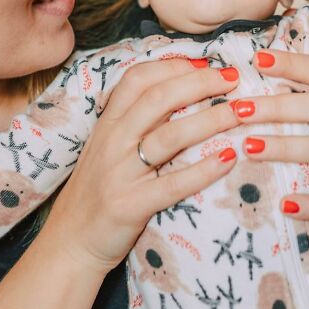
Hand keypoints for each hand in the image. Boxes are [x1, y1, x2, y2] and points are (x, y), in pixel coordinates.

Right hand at [43, 58, 240, 272]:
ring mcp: (120, 174)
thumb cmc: (97, 192)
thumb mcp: (108, 148)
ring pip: (169, 137)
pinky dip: (203, 169)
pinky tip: (229, 157)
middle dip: (200, 83)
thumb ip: (135, 122)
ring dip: (210, 120)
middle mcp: (112, 142)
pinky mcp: (130, 206)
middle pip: (158, 98)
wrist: (69, 244)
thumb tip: (181, 92)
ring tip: (240, 112)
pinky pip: (172, 184)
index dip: (174, 66)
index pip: (138, 79)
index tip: (207, 63)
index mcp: (108, 124)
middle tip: (232, 80)